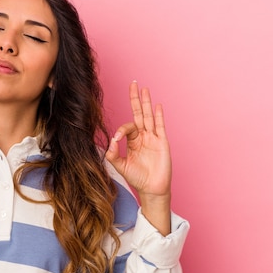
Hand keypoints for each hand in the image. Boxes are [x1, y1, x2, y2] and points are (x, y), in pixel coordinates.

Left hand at [105, 81, 171, 199]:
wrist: (151, 189)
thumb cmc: (137, 178)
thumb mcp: (120, 166)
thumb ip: (113, 155)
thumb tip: (110, 142)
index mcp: (132, 141)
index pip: (127, 127)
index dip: (121, 131)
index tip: (117, 140)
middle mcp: (143, 137)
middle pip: (139, 113)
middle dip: (135, 99)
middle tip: (133, 84)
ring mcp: (153, 138)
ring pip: (149, 116)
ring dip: (146, 103)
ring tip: (144, 89)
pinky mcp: (162, 142)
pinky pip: (160, 126)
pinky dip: (159, 116)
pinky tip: (157, 105)